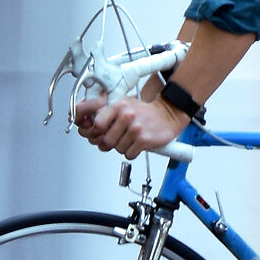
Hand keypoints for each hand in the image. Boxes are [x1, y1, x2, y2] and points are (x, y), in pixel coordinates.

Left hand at [73, 95, 187, 157]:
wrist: (168, 114)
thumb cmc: (145, 112)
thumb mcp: (125, 105)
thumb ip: (107, 114)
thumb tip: (91, 128)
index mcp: (119, 106)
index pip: (97, 125)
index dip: (99, 132)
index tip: (103, 133)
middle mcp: (126, 116)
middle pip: (106, 140)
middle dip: (112, 142)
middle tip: (120, 138)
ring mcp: (135, 128)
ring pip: (118, 149)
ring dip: (124, 147)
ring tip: (132, 138)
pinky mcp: (144, 140)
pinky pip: (129, 154)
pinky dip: (133, 152)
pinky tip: (138, 144)